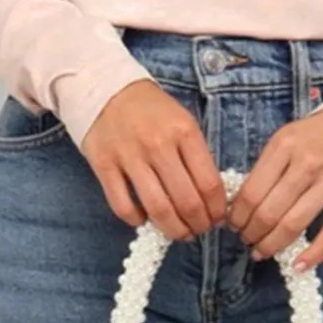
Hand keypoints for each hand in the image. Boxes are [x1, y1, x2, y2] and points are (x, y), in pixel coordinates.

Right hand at [80, 80, 227, 241]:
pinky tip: (145, 220)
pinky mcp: (104, 166)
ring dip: (173, 229)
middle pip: (186, 201)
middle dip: (199, 224)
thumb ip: (196, 154)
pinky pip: (123, 206)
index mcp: (184, 131)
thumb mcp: (183, 121)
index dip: (217, 209)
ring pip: (157, 209)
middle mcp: (158, 144)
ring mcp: (129, 156)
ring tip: (180, 233)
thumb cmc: (151, 109)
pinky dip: (137, 221)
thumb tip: (210, 196)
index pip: (209, 183)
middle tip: (200, 230)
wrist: (107, 89)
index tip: (218, 218)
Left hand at [227, 110, 322, 270]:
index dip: (238, 214)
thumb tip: (242, 201)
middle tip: (245, 239)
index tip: (232, 223)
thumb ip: (267, 166)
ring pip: (294, 225)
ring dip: (271, 245)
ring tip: (260, 251)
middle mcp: (307, 164)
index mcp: (285, 145)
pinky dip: (312, 254)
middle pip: (270, 211)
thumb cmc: (318, 134)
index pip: (252, 190)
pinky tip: (297, 265)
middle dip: (251, 232)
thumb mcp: (286, 137)